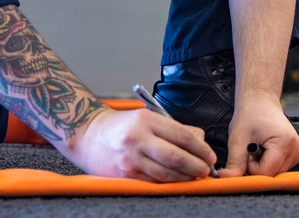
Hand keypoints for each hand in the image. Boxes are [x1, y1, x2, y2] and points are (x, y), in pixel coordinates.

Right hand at [64, 107, 217, 181]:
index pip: (182, 135)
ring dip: (185, 176)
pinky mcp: (126, 174)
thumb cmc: (122, 126)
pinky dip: (169, 182)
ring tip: (195, 175)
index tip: (210, 155)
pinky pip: (153, 181)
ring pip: (166, 172)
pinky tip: (177, 180)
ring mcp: (131, 158)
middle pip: (176, 156)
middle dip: (196, 165)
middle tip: (206, 169)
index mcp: (146, 120)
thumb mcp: (146, 117)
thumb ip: (172, 129)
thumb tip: (199, 142)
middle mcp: (139, 138)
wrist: (89, 136)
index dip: (200, 148)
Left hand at [217, 92, 298, 176]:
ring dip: (263, 165)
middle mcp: (296, 148)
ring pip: (276, 173)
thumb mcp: (238, 139)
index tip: (246, 151)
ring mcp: (298, 151)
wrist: (260, 101)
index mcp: (284, 142)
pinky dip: (269, 162)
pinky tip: (265, 148)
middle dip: (257, 167)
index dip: (251, 167)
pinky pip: (280, 168)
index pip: (266, 172)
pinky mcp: (296, 153)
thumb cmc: (249, 116)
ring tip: (259, 146)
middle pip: (272, 174)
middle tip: (251, 148)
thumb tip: (225, 180)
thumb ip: (234, 163)